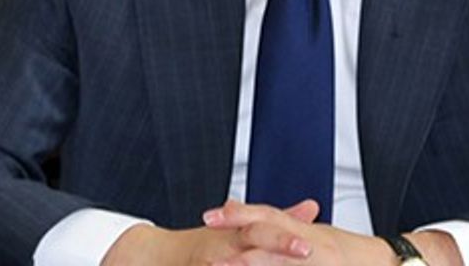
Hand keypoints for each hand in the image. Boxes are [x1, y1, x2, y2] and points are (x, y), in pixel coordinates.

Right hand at [101, 200, 319, 265]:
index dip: (287, 236)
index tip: (312, 244)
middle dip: (278, 244)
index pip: (265, 228)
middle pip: (252, 238)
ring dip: (248, 262)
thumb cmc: (205, 243)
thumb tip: (312, 207)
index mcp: (237, 232)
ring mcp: (208, 260)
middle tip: (304, 250)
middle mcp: (222, 245)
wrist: (155, 255)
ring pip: (233, 263)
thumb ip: (280, 219)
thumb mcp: (242, 228)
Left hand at [201, 200, 394, 265]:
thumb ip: (293, 227)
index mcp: (307, 231)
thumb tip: (263, 221)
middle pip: (269, 238)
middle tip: (206, 246)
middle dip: (236, 241)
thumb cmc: (354, 253)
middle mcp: (312, 246)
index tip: (210, 216)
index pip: (268, 217)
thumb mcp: (319, 237)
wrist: (391, 264)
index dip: (239, 215)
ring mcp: (319, 263)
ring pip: (277, 263)